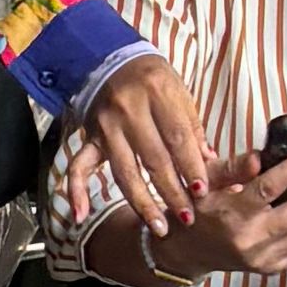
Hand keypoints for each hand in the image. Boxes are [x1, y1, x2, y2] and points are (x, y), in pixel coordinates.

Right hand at [79, 51, 217, 240]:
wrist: (112, 59)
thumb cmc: (153, 80)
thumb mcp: (179, 94)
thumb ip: (192, 129)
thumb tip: (209, 164)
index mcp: (157, 93)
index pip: (178, 138)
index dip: (192, 167)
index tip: (203, 192)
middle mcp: (129, 109)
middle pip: (154, 160)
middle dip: (172, 192)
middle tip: (187, 218)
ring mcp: (106, 125)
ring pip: (124, 172)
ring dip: (143, 203)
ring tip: (159, 227)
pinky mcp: (89, 137)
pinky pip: (79, 166)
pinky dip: (76, 192)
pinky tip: (79, 215)